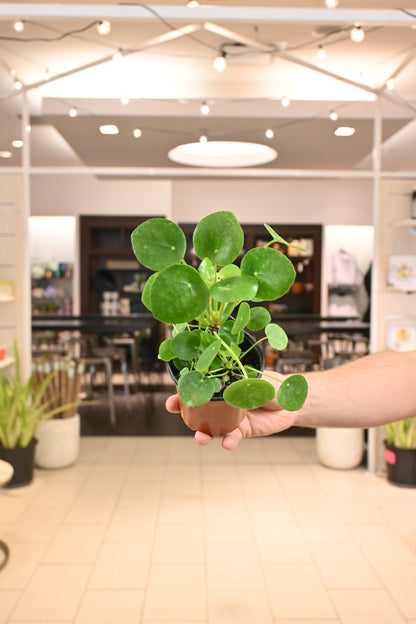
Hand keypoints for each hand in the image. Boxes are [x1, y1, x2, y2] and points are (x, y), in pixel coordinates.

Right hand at [165, 390, 297, 450]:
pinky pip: (231, 437)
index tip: (173, 392)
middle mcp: (223, 401)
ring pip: (212, 426)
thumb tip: (229, 387)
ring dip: (203, 433)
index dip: (184, 389)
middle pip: (199, 407)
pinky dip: (228, 441)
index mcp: (223, 385)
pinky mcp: (241, 431)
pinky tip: (226, 444)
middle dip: (184, 410)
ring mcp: (230, 417)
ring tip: (200, 438)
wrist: (293, 401)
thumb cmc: (273, 384)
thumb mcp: (257, 379)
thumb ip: (242, 384)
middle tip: (173, 409)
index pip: (200, 386)